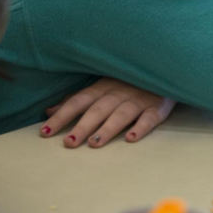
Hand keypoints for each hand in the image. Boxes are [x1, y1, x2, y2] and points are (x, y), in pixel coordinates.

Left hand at [41, 77, 175, 147]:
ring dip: (108, 128)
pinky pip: (150, 117)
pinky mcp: (158, 106)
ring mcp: (140, 99)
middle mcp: (119, 92)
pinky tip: (131, 138)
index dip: (62, 115)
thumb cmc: (130, 81)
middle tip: (69, 143)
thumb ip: (78, 99)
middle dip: (83, 125)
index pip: (79, 101)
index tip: (45, 132)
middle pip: (99, 109)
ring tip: (94, 144)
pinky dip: (141, 127)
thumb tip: (49, 111)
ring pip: (121, 114)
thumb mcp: (103, 85)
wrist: (166, 68)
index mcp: (103, 86)